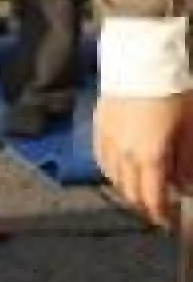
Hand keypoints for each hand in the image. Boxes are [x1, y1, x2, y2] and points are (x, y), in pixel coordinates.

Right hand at [95, 93, 192, 229]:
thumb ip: (187, 161)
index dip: (159, 214)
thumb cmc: (171, 91)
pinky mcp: (98, 127)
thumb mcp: (190, 128)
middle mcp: (124, 154)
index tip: (165, 222)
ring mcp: (107, 140)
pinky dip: (111, 170)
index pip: (151, 198)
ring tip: (140, 187)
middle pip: (130, 192)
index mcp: (149, 156)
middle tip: (155, 206)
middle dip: (143, 203)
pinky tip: (120, 168)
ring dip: (127, 188)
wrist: (141, 58)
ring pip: (113, 178)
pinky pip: (102, 159)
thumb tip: (185, 185)